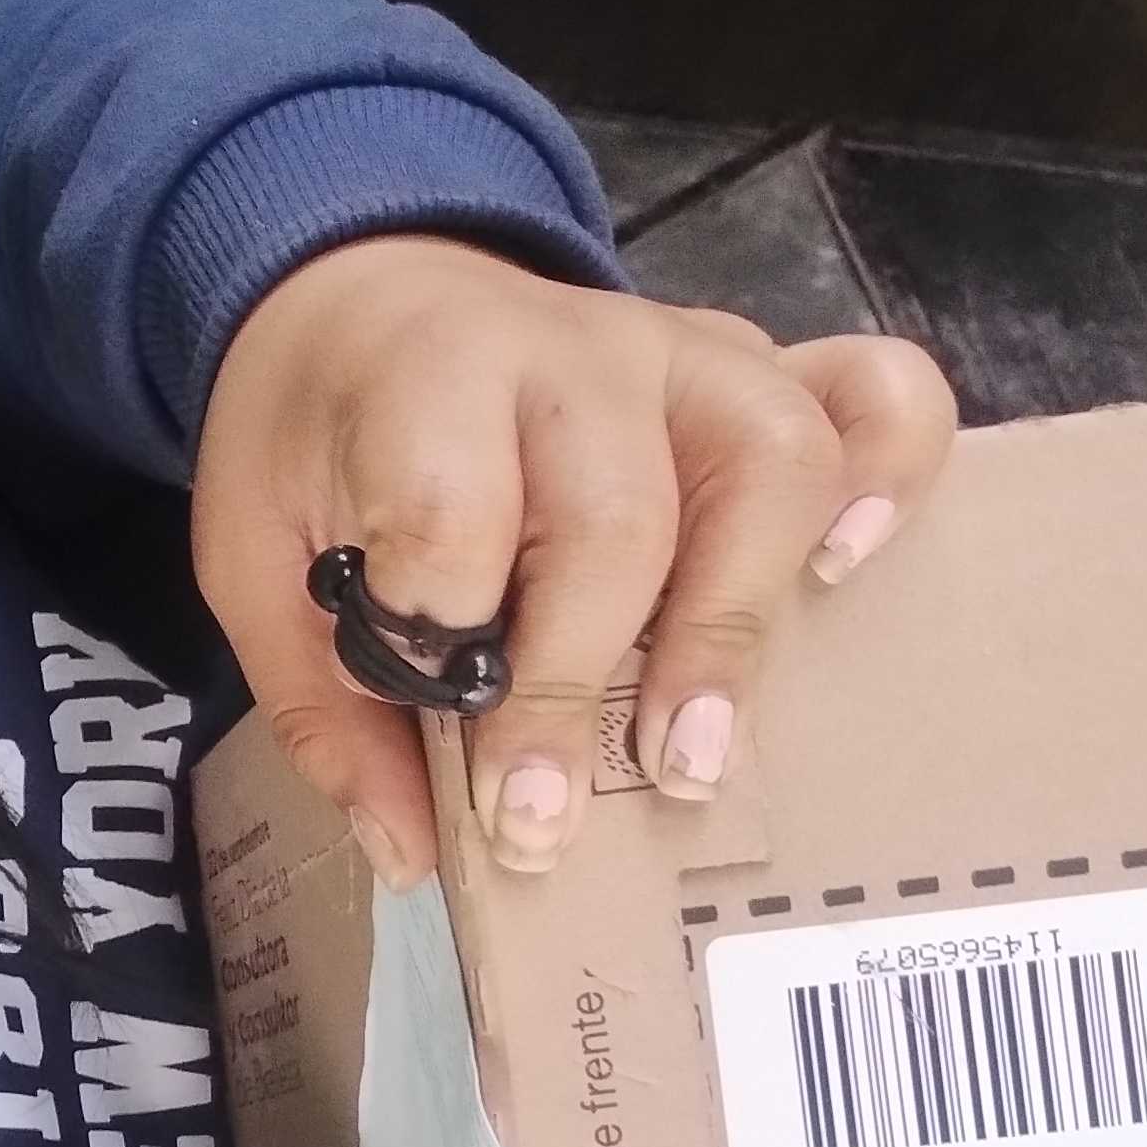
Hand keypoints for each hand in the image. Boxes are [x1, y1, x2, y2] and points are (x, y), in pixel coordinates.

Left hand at [190, 233, 957, 881]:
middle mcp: (572, 348)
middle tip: (546, 823)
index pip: (451, 511)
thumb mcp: (254, 559)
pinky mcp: (758, 367)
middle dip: (581, 688)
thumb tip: (408, 851)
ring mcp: (682, 350)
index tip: (449, 767)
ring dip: (733, 625)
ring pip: (766, 463)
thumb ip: (323, 703)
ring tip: (688, 756)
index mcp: (425, 375)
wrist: (364, 295)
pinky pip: (874, 391)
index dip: (447, 647)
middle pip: (615, 519)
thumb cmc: (319, 443)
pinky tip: (846, 577)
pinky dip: (891, 476)